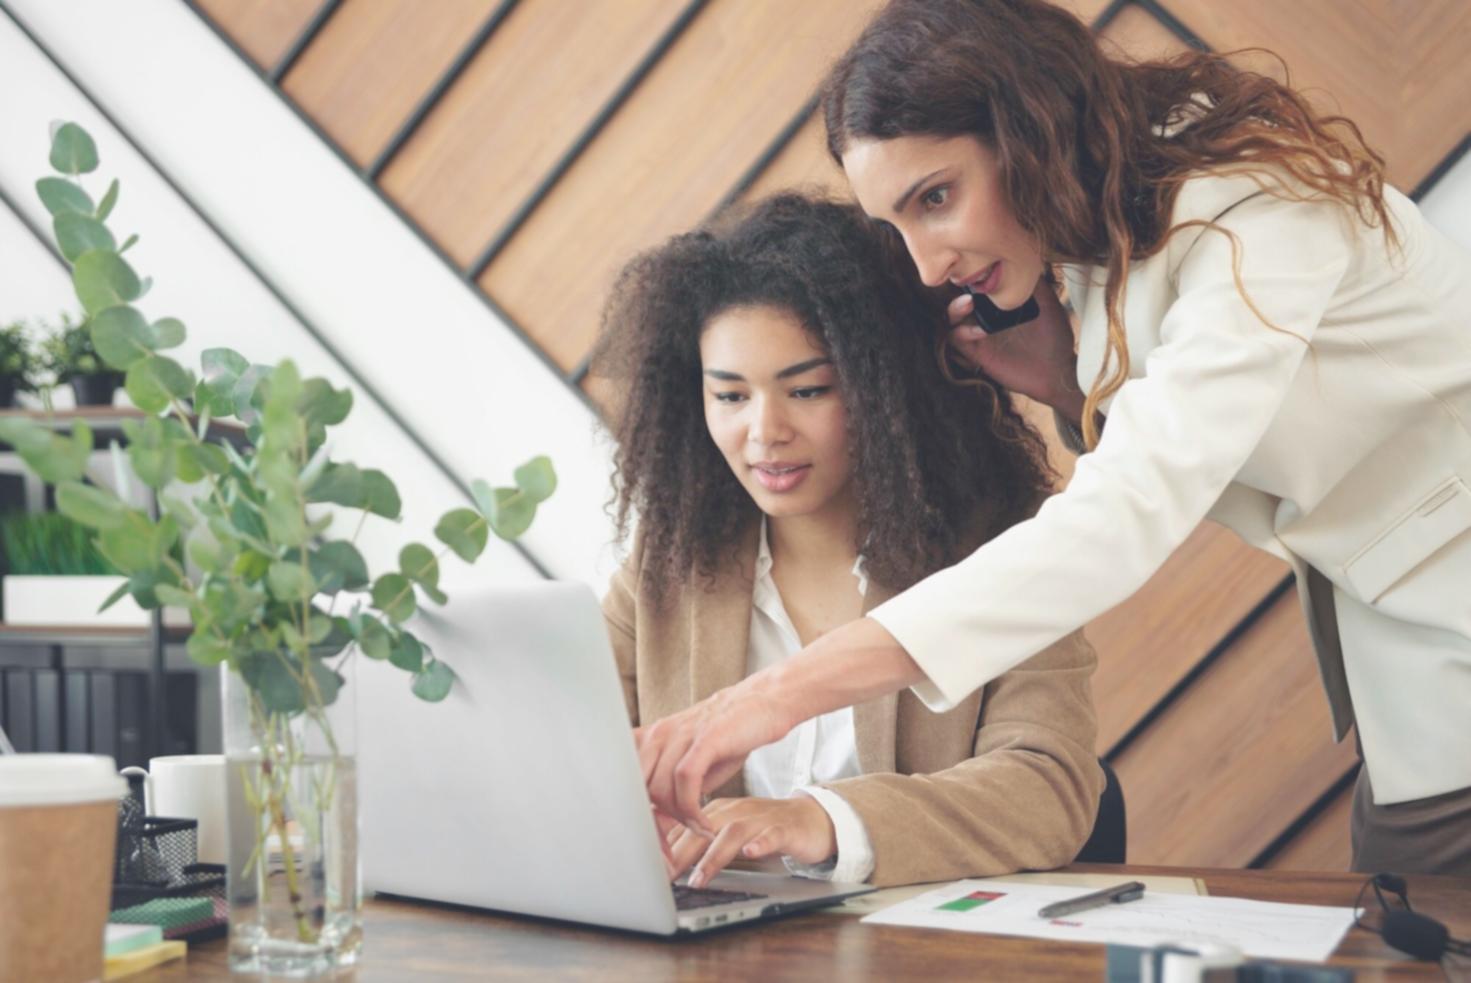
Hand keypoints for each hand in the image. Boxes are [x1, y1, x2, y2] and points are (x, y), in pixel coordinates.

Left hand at [634, 674, 797, 833]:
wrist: (763, 704)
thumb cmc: (727, 737)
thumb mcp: (691, 762)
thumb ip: (669, 788)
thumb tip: (656, 825)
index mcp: (650, 739)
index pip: (625, 784)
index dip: (635, 818)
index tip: (653, 843)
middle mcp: (659, 734)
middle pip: (637, 790)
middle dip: (652, 825)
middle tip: (672, 848)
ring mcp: (680, 733)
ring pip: (660, 789)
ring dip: (679, 819)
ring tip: (698, 828)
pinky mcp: (705, 737)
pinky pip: (686, 780)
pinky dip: (692, 809)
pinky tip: (705, 822)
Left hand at [665, 796, 836, 888]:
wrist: (810, 820)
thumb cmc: (764, 829)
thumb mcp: (728, 832)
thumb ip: (700, 841)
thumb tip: (665, 860)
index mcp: (718, 811)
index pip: (685, 826)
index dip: (666, 848)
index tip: (649, 869)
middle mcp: (736, 811)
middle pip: (702, 828)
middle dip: (681, 854)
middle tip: (665, 878)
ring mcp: (760, 819)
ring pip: (732, 833)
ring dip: (714, 856)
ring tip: (699, 878)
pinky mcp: (784, 829)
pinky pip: (771, 835)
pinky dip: (760, 844)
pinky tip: (751, 854)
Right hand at [946, 276, 1083, 422]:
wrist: (1058, 368)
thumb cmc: (1054, 334)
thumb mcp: (1046, 300)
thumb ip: (1032, 280)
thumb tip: (1022, 252)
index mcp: (996, 301)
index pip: (973, 282)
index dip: (969, 272)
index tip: (974, 262)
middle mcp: (983, 315)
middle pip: (956, 296)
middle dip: (956, 287)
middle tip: (966, 282)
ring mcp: (977, 334)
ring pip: (950, 319)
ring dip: (955, 309)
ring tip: (968, 303)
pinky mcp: (977, 352)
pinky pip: (957, 341)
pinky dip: (962, 333)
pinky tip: (980, 330)